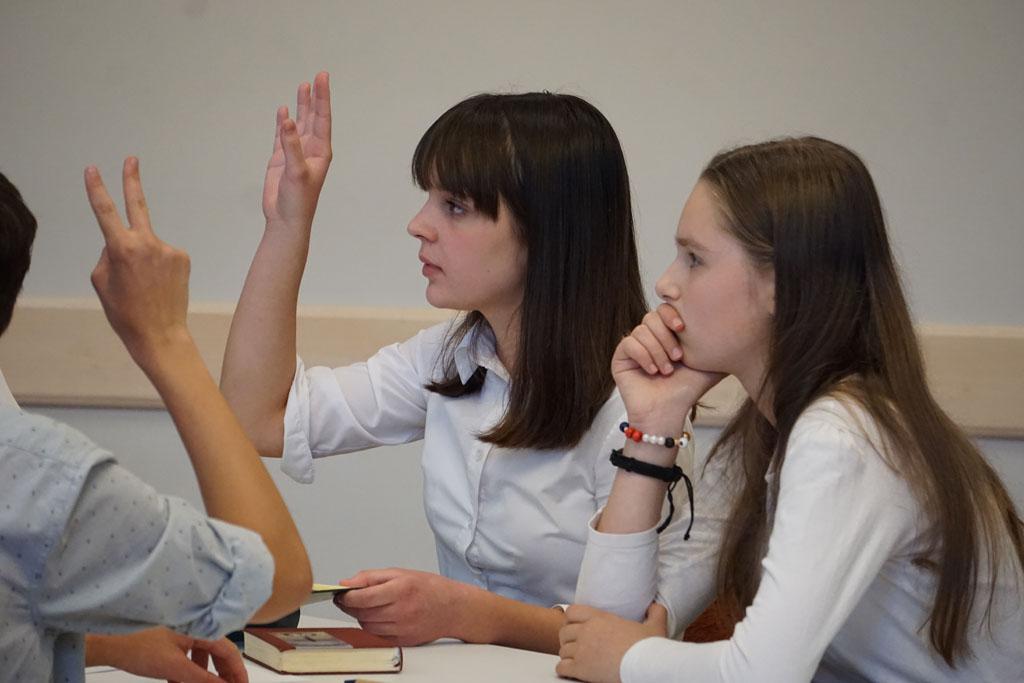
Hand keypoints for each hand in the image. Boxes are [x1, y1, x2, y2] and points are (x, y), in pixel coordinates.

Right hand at [84, 158, 191, 369]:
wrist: (160, 333)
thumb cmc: (125, 311)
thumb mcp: (102, 282)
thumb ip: (108, 254)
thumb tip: (120, 241)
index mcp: (122, 248)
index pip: (106, 212)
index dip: (97, 189)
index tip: (93, 169)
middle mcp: (147, 244)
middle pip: (138, 205)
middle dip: (132, 180)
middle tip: (132, 159)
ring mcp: (168, 249)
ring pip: (149, 244)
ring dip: (144, 258)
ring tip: (146, 285)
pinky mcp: (183, 256)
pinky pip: (164, 255)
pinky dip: (159, 265)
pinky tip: (160, 284)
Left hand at [86, 627, 247, 682]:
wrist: (105, 643)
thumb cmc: (137, 647)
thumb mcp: (174, 667)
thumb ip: (202, 679)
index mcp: (200, 627)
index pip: (229, 651)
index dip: (237, 672)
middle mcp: (194, 627)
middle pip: (218, 652)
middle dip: (222, 674)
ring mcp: (181, 632)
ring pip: (202, 655)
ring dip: (204, 675)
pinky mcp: (169, 640)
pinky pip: (187, 656)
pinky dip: (188, 671)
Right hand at [262, 71, 331, 231]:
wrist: (286, 219)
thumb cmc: (298, 201)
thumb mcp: (297, 172)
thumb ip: (292, 146)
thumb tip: (288, 121)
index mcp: (321, 151)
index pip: (322, 118)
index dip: (322, 97)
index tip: (321, 78)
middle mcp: (310, 149)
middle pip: (314, 117)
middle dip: (315, 97)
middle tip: (317, 76)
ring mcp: (296, 153)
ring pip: (299, 124)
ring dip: (301, 106)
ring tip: (303, 86)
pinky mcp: (282, 159)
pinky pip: (282, 136)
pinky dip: (283, 123)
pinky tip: (284, 112)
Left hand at [335, 568, 471, 645]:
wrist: (453, 608)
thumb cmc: (429, 588)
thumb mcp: (400, 573)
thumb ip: (370, 577)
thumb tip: (346, 584)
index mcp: (401, 589)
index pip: (362, 597)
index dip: (346, 597)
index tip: (340, 594)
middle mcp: (402, 610)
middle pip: (362, 613)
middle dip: (350, 606)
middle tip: (348, 599)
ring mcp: (403, 628)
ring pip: (367, 626)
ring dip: (360, 616)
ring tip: (365, 606)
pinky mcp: (403, 640)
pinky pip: (377, 635)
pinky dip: (372, 626)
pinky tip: (378, 616)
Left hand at [556, 603, 667, 682]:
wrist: (645, 666)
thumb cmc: (648, 648)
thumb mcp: (655, 627)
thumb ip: (655, 613)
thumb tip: (656, 606)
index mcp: (600, 618)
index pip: (572, 611)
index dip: (571, 619)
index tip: (577, 626)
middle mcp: (587, 631)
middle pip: (564, 632)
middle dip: (567, 639)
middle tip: (575, 645)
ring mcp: (582, 650)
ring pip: (562, 651)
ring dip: (567, 655)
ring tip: (575, 659)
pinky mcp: (580, 668)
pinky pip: (562, 667)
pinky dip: (564, 670)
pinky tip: (572, 671)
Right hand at [612, 304, 724, 431]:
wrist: (669, 412)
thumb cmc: (686, 391)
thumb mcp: (708, 365)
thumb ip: (720, 348)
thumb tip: (741, 335)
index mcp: (666, 335)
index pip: (664, 310)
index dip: (671, 315)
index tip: (683, 329)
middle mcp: (648, 338)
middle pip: (650, 317)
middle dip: (666, 337)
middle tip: (678, 357)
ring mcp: (633, 347)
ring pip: (640, 331)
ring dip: (657, 351)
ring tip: (666, 370)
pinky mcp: (620, 358)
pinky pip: (628, 344)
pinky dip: (643, 356)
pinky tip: (652, 372)